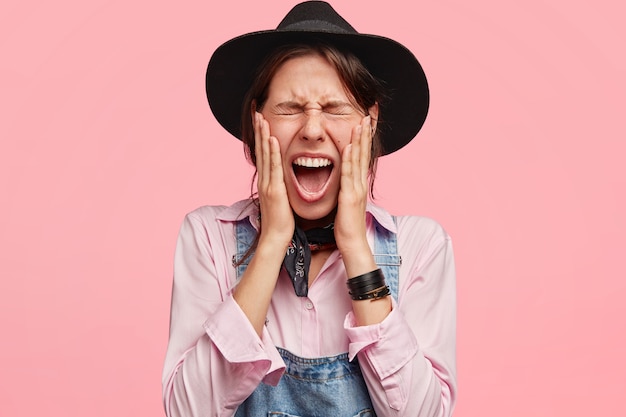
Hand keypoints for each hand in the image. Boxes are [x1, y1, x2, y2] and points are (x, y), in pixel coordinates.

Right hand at [254, 112, 294, 249]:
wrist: (276, 237)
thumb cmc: (281, 221)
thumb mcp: (280, 198)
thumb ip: (280, 186)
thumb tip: (284, 178)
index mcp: (267, 181)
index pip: (264, 153)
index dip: (261, 136)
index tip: (261, 120)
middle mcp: (265, 179)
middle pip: (261, 150)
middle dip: (258, 130)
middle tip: (256, 111)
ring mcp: (268, 184)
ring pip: (266, 155)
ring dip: (263, 135)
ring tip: (262, 118)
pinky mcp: (274, 190)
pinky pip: (274, 168)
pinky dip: (273, 153)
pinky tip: (272, 139)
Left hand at [334, 116, 376, 275]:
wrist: (352, 243)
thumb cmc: (346, 225)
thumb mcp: (346, 201)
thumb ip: (346, 188)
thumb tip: (344, 179)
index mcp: (358, 183)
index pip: (362, 155)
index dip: (364, 138)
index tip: (365, 121)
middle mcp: (360, 183)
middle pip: (364, 153)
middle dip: (366, 133)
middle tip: (369, 113)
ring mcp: (356, 189)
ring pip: (358, 159)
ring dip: (360, 140)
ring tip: (360, 122)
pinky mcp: (350, 197)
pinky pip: (348, 175)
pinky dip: (349, 160)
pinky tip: (348, 146)